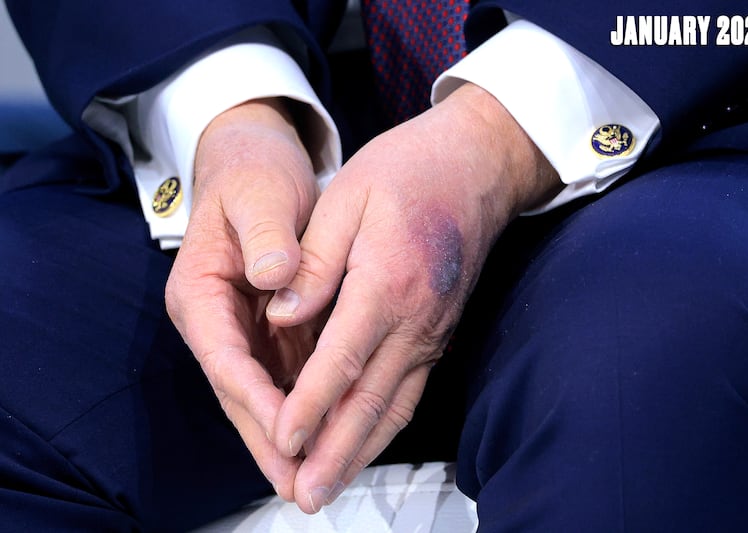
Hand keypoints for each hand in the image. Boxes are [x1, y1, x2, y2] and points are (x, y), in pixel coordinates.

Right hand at [164, 98, 318, 500]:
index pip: (225, 357)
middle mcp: (216, 321)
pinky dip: (304, 406)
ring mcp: (243, 329)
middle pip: (240, 391)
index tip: (288, 430)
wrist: (256, 164)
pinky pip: (286, 376)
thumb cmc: (253, 175)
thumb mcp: (258, 195)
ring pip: (263, 393)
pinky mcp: (270, 329)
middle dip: (269, 438)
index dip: (255, 397)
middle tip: (299, 483)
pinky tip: (329, 433)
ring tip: (316, 475)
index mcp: (200, 293)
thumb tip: (276, 276)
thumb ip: (265, 234)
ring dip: (288, 435)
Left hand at [265, 83, 560, 512]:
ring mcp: (433, 329)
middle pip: (372, 401)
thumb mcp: (349, 196)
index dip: (308, 407)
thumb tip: (282, 315)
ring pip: (395, 404)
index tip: (280, 442)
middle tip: (307, 497)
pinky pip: (412, 389)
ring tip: (330, 487)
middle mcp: (417, 318)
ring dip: (361, 451)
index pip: (342, 360)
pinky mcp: (439, 330)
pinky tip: (364, 443)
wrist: (479, 164)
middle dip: (336, 453)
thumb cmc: (409, 170)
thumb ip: (316, 262)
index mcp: (388, 282)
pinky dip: (384, 425)